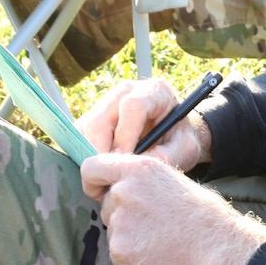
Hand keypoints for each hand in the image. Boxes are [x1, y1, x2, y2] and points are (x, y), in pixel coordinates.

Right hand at [76, 78, 205, 167]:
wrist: (174, 137)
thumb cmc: (180, 140)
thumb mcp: (185, 150)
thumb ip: (166, 156)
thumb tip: (134, 166)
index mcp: (155, 92)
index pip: (132, 105)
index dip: (126, 135)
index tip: (125, 160)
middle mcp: (127, 91)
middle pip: (102, 117)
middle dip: (102, 149)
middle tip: (109, 173)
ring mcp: (108, 101)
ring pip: (86, 127)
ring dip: (91, 153)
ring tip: (106, 173)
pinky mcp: (94, 116)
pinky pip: (80, 135)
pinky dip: (85, 153)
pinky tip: (101, 167)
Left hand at [80, 153, 265, 264]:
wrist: (216, 246)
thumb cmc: (201, 215)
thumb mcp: (170, 180)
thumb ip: (139, 182)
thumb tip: (117, 189)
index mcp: (138, 169)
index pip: (91, 168)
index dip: (93, 183)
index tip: (98, 193)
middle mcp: (124, 191)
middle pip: (106, 205)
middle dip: (122, 216)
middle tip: (154, 224)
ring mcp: (120, 222)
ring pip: (113, 231)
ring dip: (130, 237)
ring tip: (161, 239)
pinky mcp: (120, 249)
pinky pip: (118, 254)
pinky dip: (134, 258)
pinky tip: (157, 254)